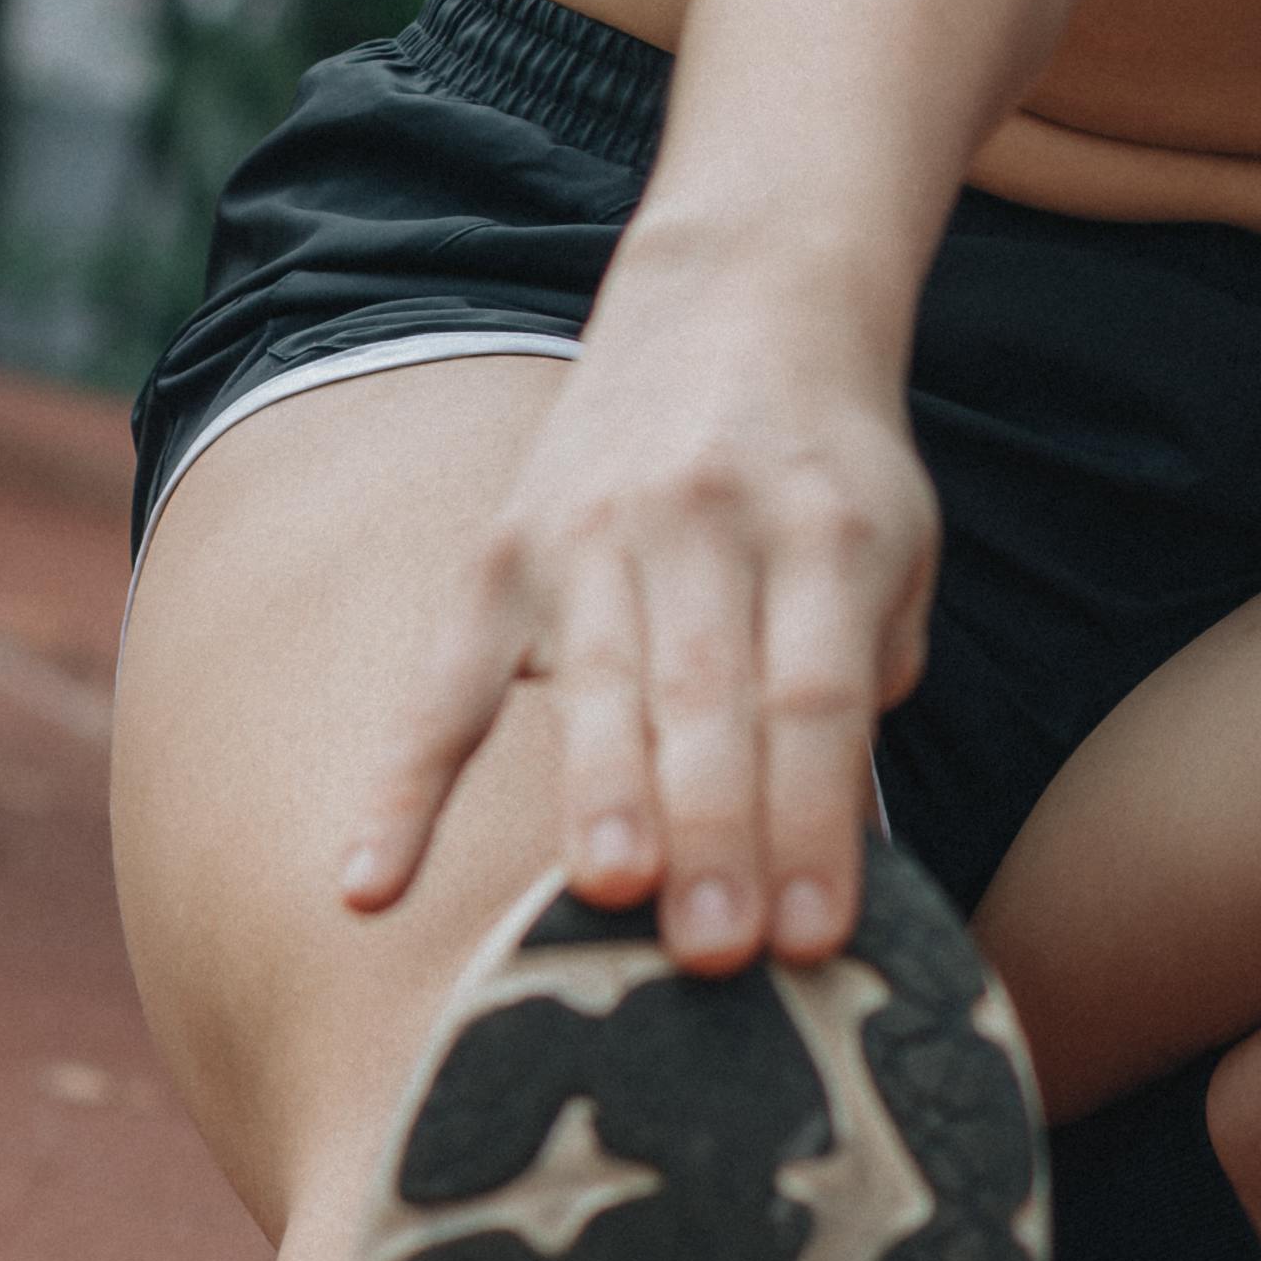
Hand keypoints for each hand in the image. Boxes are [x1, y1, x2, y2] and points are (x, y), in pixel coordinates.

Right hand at [334, 235, 935, 970]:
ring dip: (598, 804)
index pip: (817, 695)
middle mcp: (701, 524)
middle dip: (712, 834)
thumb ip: (866, 682)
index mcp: (822, 532)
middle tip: (715, 955)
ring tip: (604, 906)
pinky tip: (367, 892)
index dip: (814, 819)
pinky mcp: (499, 556)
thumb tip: (829, 853)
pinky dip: (400, 792)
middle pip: (704, 696)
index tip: (816, 937)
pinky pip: (441, 689)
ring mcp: (587, 536)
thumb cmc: (828, 476)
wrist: (739, 305)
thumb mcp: (893, 552)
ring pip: (591, 687)